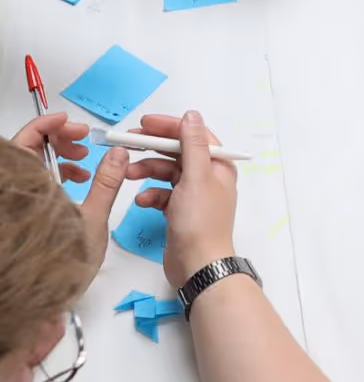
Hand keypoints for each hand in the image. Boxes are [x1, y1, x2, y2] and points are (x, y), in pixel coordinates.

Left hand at [10, 113, 127, 280]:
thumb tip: (117, 155)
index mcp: (30, 188)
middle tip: (82, 142)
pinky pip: (36, 183)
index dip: (48, 125)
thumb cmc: (61, 266)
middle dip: (58, 140)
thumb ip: (106, 183)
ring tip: (83, 165)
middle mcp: (20, 191)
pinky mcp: (25, 212)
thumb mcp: (92, 220)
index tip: (70, 124)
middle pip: (30, 149)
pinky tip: (75, 184)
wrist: (41, 300)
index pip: (29, 140)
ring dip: (58, 158)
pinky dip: (54, 176)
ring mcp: (20, 202)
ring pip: (33, 165)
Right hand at [125, 111, 236, 288]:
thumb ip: (192, 145)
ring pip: (166, 173)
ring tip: (127, 174)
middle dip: (153, 149)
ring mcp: (193, 195)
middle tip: (128, 142)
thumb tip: (191, 115)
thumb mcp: (196, 177)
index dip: (170, 127)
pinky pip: (162, 194)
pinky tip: (141, 202)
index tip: (144, 123)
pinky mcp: (179, 211)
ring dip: (147, 172)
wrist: (197, 265)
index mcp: (218, 166)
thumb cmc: (200, 222)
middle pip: (178, 153)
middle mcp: (208, 177)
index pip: (194, 136)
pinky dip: (150, 195)